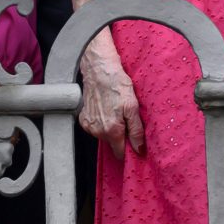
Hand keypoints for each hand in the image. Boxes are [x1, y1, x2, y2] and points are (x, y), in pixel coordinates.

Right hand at [77, 30, 144, 154]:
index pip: (120, 153)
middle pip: (112, 143)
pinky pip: (95, 128)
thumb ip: (136, 131)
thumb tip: (139, 149)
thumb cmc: (117, 85)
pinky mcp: (83, 119)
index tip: (134, 142)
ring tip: (115, 112)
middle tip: (126, 119)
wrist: (99, 70)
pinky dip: (101, 122)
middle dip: (120, 136)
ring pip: (104, 135)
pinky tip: (105, 110)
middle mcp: (97, 131)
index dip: (129, 148)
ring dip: (111, 128)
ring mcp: (89, 125)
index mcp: (111, 130)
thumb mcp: (133, 107)